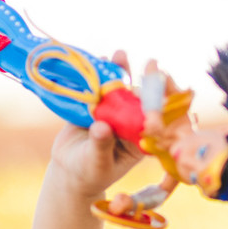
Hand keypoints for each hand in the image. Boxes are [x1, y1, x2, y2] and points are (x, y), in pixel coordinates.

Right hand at [46, 50, 145, 198]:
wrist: (69, 171)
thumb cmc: (89, 173)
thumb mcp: (96, 162)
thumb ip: (100, 145)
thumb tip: (101, 127)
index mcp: (138, 140)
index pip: (150, 119)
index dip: (155, 103)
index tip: (159, 88)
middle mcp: (129, 124)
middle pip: (136, 101)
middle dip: (140, 81)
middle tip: (147, 63)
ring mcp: (113, 114)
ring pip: (117, 92)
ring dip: (118, 73)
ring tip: (119, 55)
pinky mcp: (96, 107)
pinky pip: (97, 90)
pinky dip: (96, 76)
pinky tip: (99, 60)